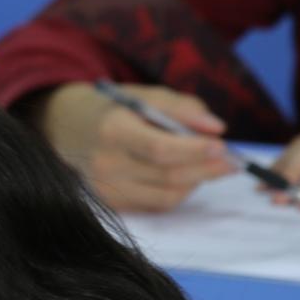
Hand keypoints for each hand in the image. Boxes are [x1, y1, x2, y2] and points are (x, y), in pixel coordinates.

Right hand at [35, 82, 234, 212]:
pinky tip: (186, 175)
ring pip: (167, 194)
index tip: (222, 145)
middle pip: (167, 175)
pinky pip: (158, 203)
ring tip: (210, 165)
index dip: (194, 150)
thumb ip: (181, 108)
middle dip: (206, 168)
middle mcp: (106, 164)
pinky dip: (179, 190)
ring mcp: (106, 188)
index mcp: (112, 131)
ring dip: (197, 181)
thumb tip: (217, 129)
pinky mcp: (111, 203)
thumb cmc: (112, 108)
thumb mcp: (144, 95)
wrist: (66, 128)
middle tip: (233, 160)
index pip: (159, 149)